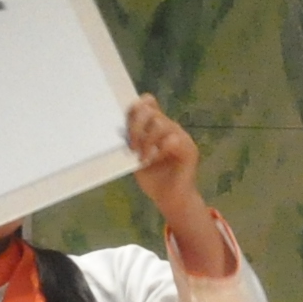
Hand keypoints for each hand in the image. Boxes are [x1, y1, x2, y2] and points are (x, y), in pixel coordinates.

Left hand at [125, 96, 231, 272]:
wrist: (170, 199)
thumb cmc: (153, 178)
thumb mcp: (135, 155)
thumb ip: (131, 139)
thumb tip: (114, 126)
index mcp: (157, 125)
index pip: (147, 102)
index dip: (134, 108)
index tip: (124, 126)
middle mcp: (170, 126)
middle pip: (150, 110)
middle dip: (136, 127)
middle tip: (131, 146)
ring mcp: (181, 136)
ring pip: (160, 123)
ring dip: (145, 140)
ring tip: (141, 156)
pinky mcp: (189, 149)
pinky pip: (172, 139)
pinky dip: (158, 149)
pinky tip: (151, 160)